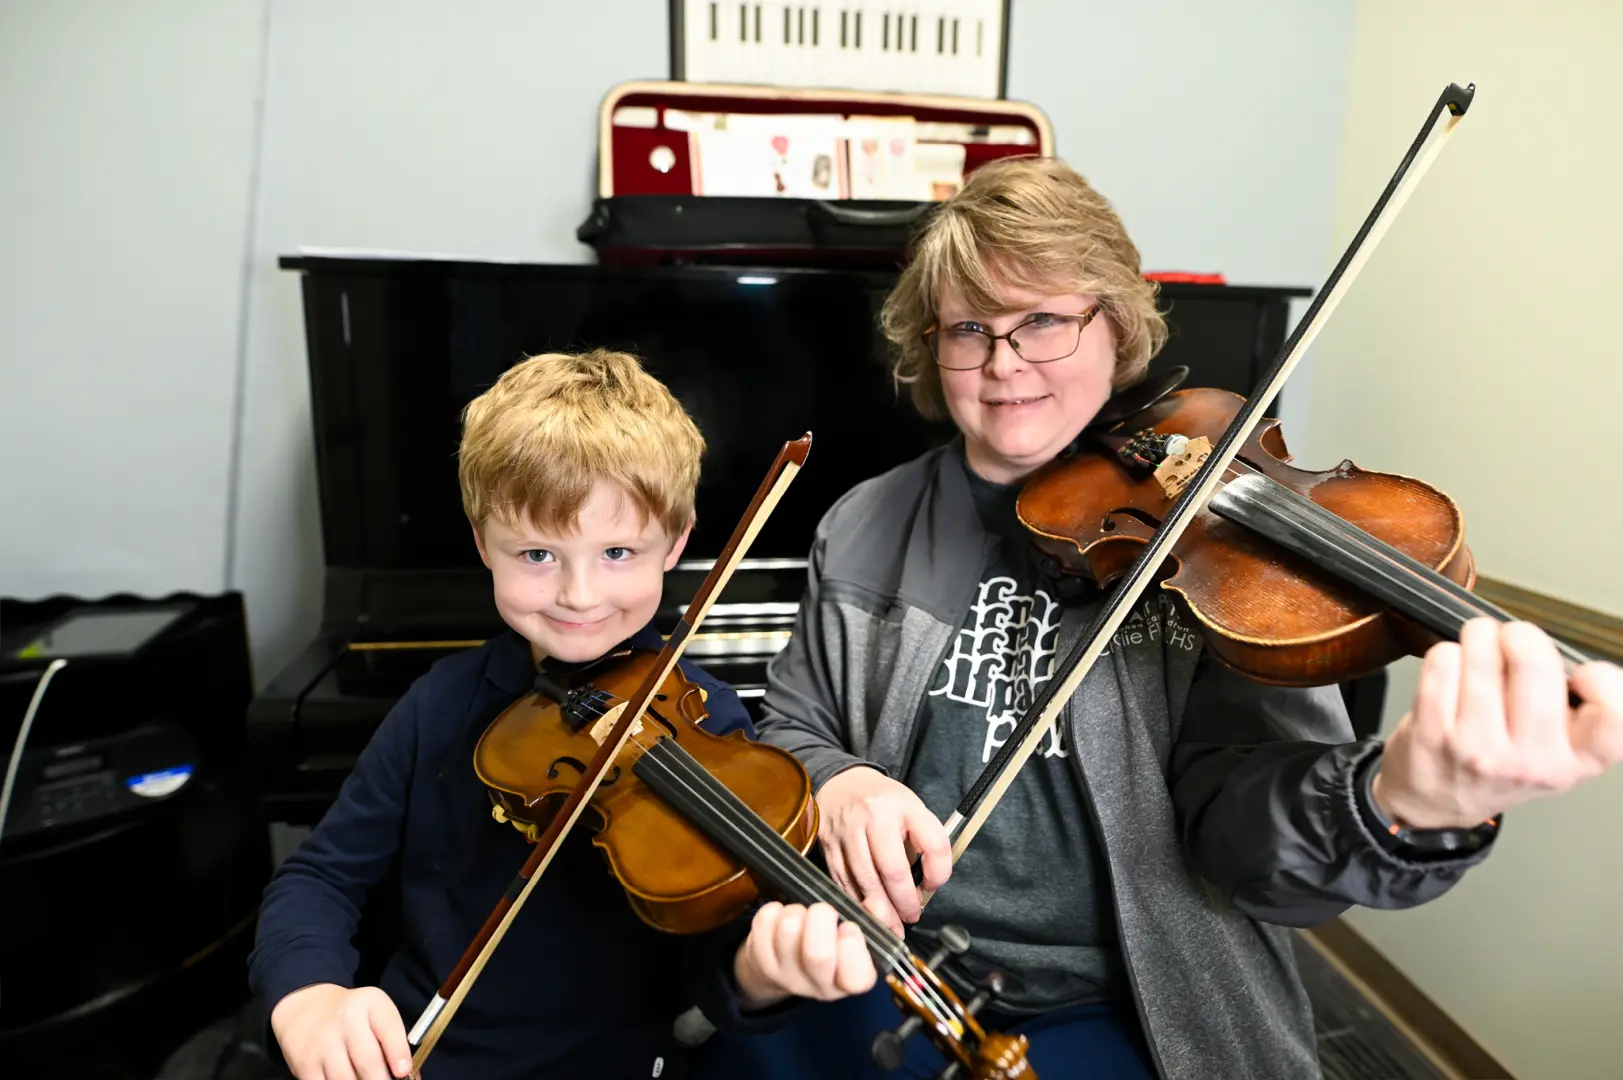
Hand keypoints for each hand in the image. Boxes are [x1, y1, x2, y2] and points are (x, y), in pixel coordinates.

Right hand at [270, 983, 414, 1079]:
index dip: (398, 1052)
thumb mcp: (376, 1015)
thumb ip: (394, 1042)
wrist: (307, 1008)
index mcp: (371, 1003)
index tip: (404, 1072)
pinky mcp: (305, 1063)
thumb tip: (413, 1077)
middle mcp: (346, 1019)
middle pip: (368, 1061)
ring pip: (346, 1079)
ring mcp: (323, 1042)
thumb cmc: (352, 1015)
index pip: (388, 1028)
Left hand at [733, 900, 877, 1009]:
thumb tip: (876, 906)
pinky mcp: (758, 957)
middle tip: (823, 912)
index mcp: (847, 982)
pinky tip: (782, 919)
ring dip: (797, 911)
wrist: (779, 969)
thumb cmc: (827, 948)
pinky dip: (775, 910)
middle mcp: (816, 984)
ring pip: (789, 929)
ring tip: (802, 915)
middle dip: (822, 918)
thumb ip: (873, 922)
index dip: (852, 946)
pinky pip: (765, 920)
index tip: (848, 927)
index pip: (856, 978)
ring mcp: (784, 974)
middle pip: (818, 954)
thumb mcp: (855, 942)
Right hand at [816, 766, 951, 934]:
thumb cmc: (883, 803)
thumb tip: (924, 888)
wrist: (842, 782)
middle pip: (893, 870)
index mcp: (904, 805)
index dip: (938, 872)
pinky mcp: (828, 843)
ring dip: (880, 911)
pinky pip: (843, 881)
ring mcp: (847, 829)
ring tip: (892, 926)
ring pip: (865, 880)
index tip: (932, 886)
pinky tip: (866, 913)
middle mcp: (874, 815)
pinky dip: (856, 901)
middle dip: (904, 902)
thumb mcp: (911, 808)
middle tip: (911, 917)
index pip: (933, 843)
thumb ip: (923, 842)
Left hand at [1373, 617, 1622, 829]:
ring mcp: (1478, 747)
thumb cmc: (1502, 765)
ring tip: (1480, 651)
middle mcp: (1530, 760)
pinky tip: (1453, 671)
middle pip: (1535, 664)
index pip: (1613, 715)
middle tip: (1513, 640)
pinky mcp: (1432, 731)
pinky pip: (1443, 660)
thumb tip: (1575, 663)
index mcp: (1576, 762)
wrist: (1438, 800)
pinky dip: (1448, 654)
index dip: (1603, 680)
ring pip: (1483, 653)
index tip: (1581, 673)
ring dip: (1480, 639)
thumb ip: (1579, 713)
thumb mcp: (1560, 752)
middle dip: (1521, 636)